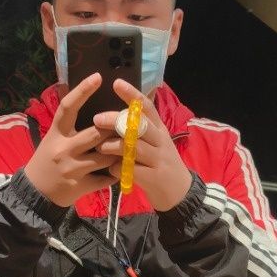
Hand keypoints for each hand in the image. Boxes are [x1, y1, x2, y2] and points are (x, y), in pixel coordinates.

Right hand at [24, 73, 119, 206]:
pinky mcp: (80, 186)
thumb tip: (88, 100)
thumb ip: (69, 125)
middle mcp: (63, 149)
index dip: (82, 91)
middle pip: (96, 134)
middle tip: (128, 124)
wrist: (35, 192)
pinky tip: (122, 168)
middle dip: (114, 129)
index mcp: (56, 133)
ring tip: (129, 146)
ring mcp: (72, 169)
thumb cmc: (47, 160)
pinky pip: (106, 178)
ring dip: (119, 151)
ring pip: (105, 156)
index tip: (97, 77)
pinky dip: (116, 172)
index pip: (68, 107)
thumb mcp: (53, 138)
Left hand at [92, 78, 192, 211]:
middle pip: (139, 126)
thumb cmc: (160, 164)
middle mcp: (160, 141)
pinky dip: (119, 168)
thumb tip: (116, 115)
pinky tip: (111, 169)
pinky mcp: (155, 178)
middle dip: (116, 121)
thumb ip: (140, 130)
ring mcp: (159, 159)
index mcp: (159, 129)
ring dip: (115, 145)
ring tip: (100, 147)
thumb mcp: (156, 143)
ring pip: (136, 147)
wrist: (179, 193)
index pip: (147, 107)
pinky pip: (133, 170)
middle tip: (97, 119)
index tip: (116, 83)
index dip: (132, 95)